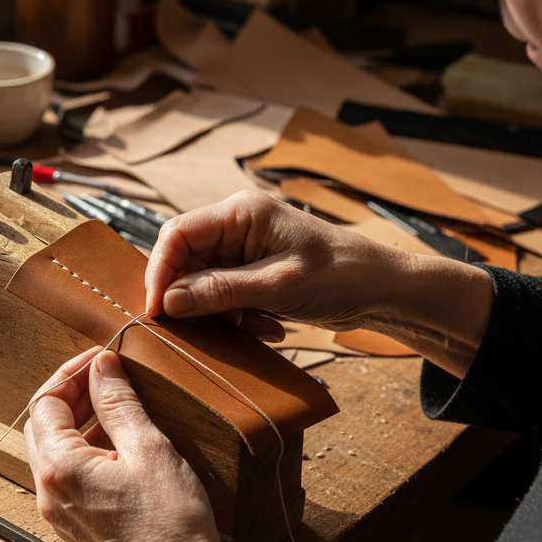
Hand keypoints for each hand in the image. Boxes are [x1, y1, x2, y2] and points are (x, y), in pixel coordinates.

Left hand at [25, 347, 261, 541]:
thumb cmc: (170, 522)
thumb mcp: (148, 448)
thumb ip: (118, 403)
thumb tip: (102, 367)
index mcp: (59, 467)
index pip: (46, 402)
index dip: (72, 373)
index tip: (102, 359)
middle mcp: (48, 492)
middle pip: (42, 426)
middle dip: (70, 395)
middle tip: (106, 378)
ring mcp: (59, 513)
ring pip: (53, 452)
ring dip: (78, 423)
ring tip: (116, 407)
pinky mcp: (76, 527)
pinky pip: (67, 477)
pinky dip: (85, 451)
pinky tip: (119, 446)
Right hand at [144, 190, 494, 376]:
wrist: (384, 289)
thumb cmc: (341, 277)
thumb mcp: (277, 287)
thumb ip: (219, 292)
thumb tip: (169, 301)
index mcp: (242, 212)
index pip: (177, 233)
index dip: (160, 271)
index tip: (157, 309)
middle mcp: (239, 224)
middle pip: (186, 259)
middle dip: (192, 297)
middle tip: (203, 328)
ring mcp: (247, 247)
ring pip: (204, 280)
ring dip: (219, 311)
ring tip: (253, 327)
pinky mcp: (256, 269)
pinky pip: (226, 293)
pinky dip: (238, 315)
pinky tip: (267, 327)